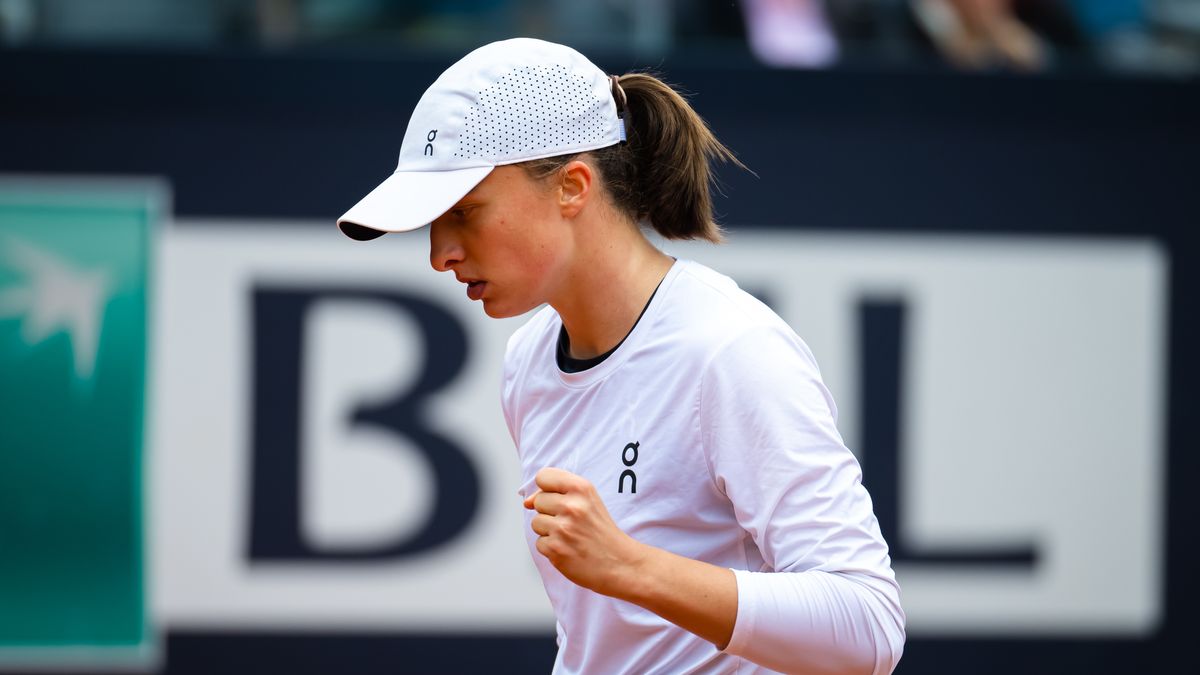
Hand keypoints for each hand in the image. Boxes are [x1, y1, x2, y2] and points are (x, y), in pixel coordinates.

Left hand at [523, 467, 645, 595]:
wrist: (620, 563)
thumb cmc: (601, 531)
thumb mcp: (587, 501)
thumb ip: (557, 494)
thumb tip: (526, 502)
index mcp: (581, 488)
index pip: (543, 476)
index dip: (547, 488)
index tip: (559, 499)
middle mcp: (571, 506)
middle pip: (538, 501)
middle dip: (549, 512)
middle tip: (572, 523)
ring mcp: (562, 528)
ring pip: (536, 523)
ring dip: (549, 531)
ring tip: (571, 536)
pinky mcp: (555, 549)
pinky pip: (539, 543)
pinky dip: (551, 548)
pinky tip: (569, 549)